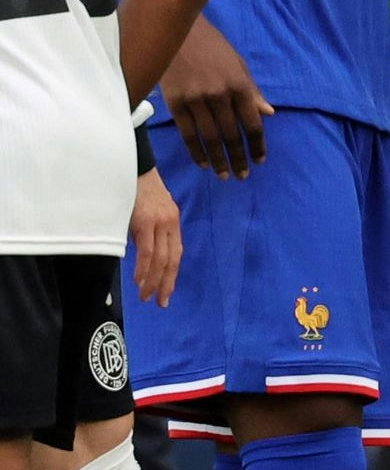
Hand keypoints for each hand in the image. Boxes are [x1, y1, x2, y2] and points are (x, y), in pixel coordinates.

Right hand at [128, 169, 179, 305]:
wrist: (132, 167)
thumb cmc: (136, 189)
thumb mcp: (148, 212)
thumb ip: (148, 232)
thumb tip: (142, 254)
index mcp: (173, 222)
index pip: (176, 254)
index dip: (172, 275)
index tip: (167, 292)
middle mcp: (170, 224)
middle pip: (172, 260)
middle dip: (166, 283)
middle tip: (160, 302)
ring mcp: (160, 223)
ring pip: (160, 259)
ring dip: (153, 280)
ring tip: (147, 296)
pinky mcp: (146, 222)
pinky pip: (147, 250)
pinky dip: (144, 268)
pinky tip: (140, 281)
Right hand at [160, 23, 268, 176]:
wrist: (178, 31)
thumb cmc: (213, 48)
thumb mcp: (239, 65)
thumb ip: (253, 92)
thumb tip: (268, 114)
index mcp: (240, 86)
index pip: (252, 124)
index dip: (257, 145)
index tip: (259, 160)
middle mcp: (220, 96)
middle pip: (231, 135)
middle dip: (238, 158)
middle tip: (243, 175)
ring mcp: (196, 100)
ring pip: (210, 138)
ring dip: (218, 160)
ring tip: (224, 175)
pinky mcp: (175, 102)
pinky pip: (187, 133)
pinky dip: (196, 151)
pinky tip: (203, 163)